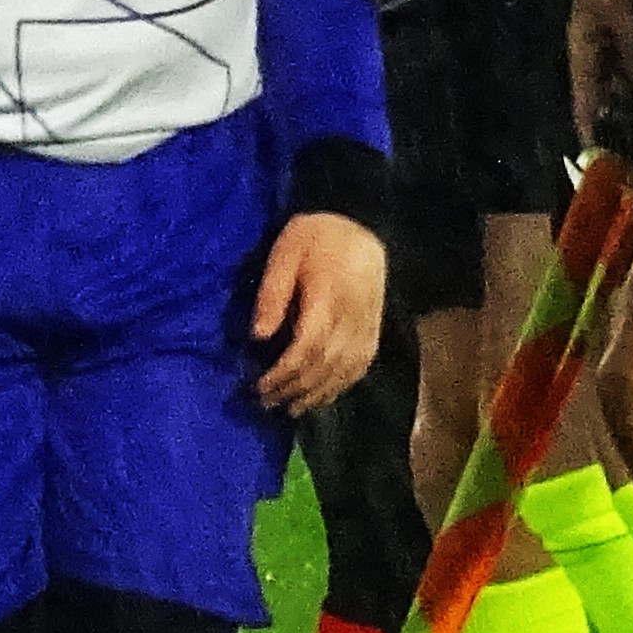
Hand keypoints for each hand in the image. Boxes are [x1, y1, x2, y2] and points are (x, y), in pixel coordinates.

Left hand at [249, 210, 388, 412]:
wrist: (362, 223)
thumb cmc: (316, 236)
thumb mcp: (284, 252)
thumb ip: (272, 294)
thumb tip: (258, 337)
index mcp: (328, 297)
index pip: (307, 347)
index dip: (283, 373)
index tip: (259, 386)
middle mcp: (352, 318)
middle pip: (323, 365)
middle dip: (293, 389)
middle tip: (265, 403)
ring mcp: (367, 327)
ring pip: (343, 372)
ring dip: (315, 395)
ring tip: (289, 409)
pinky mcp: (374, 332)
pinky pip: (359, 368)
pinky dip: (339, 387)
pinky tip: (321, 398)